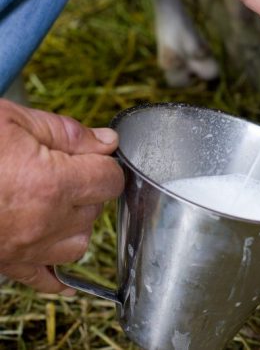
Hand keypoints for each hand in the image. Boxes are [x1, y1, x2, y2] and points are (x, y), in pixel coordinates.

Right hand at [0, 100, 123, 292]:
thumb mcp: (11, 120)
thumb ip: (65, 132)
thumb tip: (106, 142)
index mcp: (51, 184)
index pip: (110, 179)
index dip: (104, 163)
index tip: (92, 154)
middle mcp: (43, 222)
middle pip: (95, 209)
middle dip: (87, 187)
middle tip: (64, 168)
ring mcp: (23, 248)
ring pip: (78, 244)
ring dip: (74, 222)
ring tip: (53, 200)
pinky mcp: (5, 263)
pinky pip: (44, 279)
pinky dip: (54, 269)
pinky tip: (54, 254)